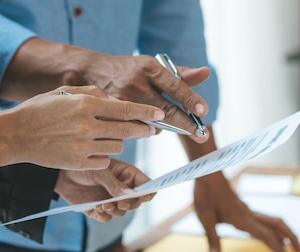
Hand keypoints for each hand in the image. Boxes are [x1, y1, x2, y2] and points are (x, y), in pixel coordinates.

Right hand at [0, 38, 210, 141]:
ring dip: (116, 143)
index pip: (125, 109)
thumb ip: (94, 95)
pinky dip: (102, 156)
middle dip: (141, 130)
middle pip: (127, 131)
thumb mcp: (66, 93)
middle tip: (150, 130)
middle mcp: (87, 126)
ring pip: (117, 147)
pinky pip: (103, 161)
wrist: (16, 134)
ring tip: (102, 137)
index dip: (145, 113)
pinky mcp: (79, 163)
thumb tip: (117, 102)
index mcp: (86, 105)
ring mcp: (83, 147)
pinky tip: (89, 150)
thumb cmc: (42, 110)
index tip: (159, 114)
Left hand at [54, 159, 154, 221]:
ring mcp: (111, 200)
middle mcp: (122, 189)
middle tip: (120, 203)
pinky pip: (107, 218)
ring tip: (103, 205)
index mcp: (127, 175)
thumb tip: (129, 193)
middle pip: (136, 202)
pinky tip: (96, 207)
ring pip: (122, 211)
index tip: (143, 197)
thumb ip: (114, 183)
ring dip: (115, 210)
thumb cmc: (82, 166)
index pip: (146, 185)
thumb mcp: (99, 172)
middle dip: (130, 204)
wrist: (61, 175)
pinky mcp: (99, 210)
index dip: (148, 192)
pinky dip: (104, 215)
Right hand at [78, 53, 211, 141]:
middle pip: (165, 110)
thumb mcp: (153, 67)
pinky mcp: (113, 115)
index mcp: (149, 68)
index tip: (203, 111)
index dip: (189, 99)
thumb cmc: (131, 70)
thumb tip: (206, 72)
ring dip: (163, 127)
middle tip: (202, 135)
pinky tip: (145, 123)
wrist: (93, 72)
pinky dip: (145, 129)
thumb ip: (181, 73)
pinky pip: (136, 129)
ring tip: (167, 124)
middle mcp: (136, 84)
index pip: (174, 86)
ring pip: (151, 124)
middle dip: (185, 125)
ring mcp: (123, 100)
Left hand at [193, 172, 299, 251]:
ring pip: (272, 221)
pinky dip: (272, 228)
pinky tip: (269, 234)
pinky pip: (263, 220)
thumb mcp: (205, 218)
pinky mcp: (243, 208)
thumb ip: (212, 238)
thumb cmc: (205, 194)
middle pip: (277, 225)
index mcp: (242, 218)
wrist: (208, 173)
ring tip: (290, 243)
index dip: (277, 248)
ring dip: (284, 232)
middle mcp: (249, 214)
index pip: (265, 235)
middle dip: (291, 237)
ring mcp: (247, 210)